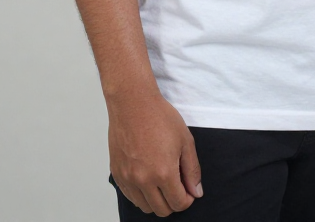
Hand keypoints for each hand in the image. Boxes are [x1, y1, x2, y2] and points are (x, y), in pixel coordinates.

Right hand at [107, 89, 202, 215]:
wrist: (133, 104)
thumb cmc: (159, 117)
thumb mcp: (185, 140)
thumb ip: (192, 169)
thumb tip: (196, 192)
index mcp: (163, 173)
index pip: (178, 203)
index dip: (187, 199)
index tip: (189, 191)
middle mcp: (144, 180)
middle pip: (161, 210)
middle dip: (173, 202)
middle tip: (177, 186)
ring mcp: (128, 179)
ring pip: (144, 206)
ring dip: (156, 200)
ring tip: (162, 181)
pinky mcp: (117, 174)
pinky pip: (130, 196)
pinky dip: (141, 194)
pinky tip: (148, 179)